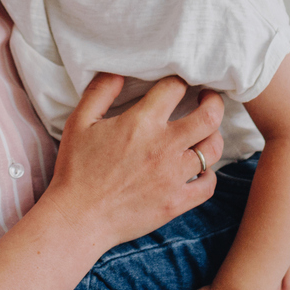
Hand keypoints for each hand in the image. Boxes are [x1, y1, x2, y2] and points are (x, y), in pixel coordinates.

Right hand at [48, 74, 225, 251]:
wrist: (77, 218)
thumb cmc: (75, 169)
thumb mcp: (79, 122)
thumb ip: (100, 91)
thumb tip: (118, 71)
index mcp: (141, 123)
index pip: (175, 87)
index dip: (179, 80)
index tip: (179, 83)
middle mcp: (163, 147)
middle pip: (209, 116)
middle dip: (213, 101)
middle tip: (208, 99)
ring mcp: (173, 176)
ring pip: (214, 149)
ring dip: (213, 136)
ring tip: (206, 133)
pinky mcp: (176, 202)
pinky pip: (209, 185)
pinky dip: (209, 175)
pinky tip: (199, 170)